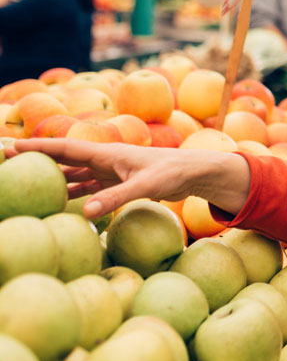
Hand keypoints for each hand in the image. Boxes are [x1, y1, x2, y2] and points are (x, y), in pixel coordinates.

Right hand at [6, 139, 249, 217]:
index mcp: (106, 154)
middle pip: (63, 159)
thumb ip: (115, 199)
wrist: (194, 173)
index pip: (64, 150)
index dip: (37, 148)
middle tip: (7, 162)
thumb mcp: (145, 187)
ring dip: (51, 177)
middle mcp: (104, 160)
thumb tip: (85, 212)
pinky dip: (70, 191)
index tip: (9, 147)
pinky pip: (86, 186)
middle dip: (36, 159)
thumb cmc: (173, 174)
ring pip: (72, 173)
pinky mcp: (116, 182)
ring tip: (25, 182)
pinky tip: (57, 201)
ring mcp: (109, 171)